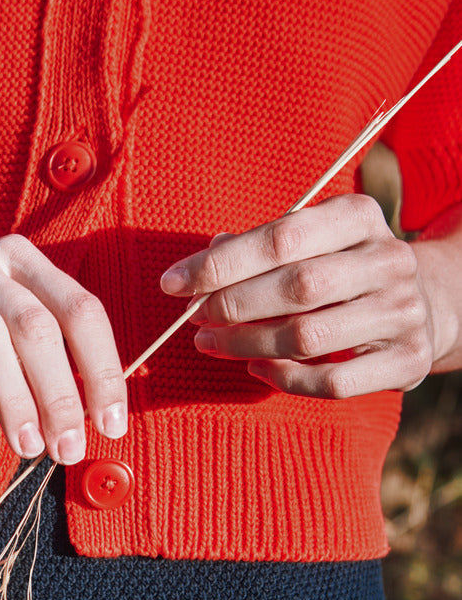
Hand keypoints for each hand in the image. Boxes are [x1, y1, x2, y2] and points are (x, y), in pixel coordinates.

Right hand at [0, 234, 127, 461]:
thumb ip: (39, 363)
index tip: (111, 425)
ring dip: (12, 399)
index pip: (78, 308)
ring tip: (26, 449)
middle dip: (59, 394)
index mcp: (13, 259)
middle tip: (68, 450)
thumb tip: (90, 418)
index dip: (102, 369)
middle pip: (33, 324)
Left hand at [159, 194, 439, 397]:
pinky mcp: (406, 360)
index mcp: (360, 217)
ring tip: (212, 344)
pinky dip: (284, 379)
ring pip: (308, 338)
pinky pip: (330, 382)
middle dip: (233, 305)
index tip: (173, 283)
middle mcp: (389, 260)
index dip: (222, 263)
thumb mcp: (311, 242)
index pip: (284, 237)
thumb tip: (201, 263)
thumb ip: (258, 248)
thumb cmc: (342, 270)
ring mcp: (402, 312)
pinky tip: (256, 368)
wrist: (425, 304)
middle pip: (297, 287)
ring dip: (247, 345)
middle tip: (195, 319)